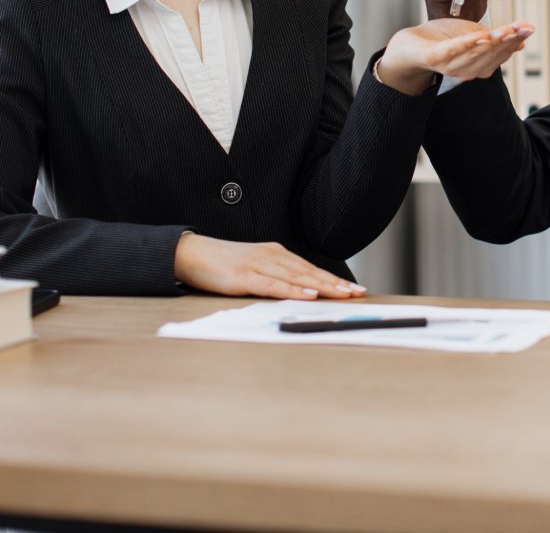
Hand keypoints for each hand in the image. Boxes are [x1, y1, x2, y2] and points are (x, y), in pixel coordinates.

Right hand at [173, 232, 365, 298]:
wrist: (192, 254)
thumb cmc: (223, 263)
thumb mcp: (254, 266)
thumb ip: (275, 275)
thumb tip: (298, 289)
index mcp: (276, 253)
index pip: (310, 269)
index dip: (334, 279)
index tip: (354, 288)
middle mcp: (272, 256)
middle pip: (309, 273)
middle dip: (335, 284)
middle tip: (357, 293)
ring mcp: (259, 265)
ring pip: (297, 278)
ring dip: (322, 287)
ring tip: (342, 294)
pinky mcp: (245, 277)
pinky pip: (273, 286)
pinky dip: (293, 291)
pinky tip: (308, 295)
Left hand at [375, 17, 534, 93]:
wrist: (410, 45)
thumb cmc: (441, 40)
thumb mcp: (474, 34)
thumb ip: (495, 38)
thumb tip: (522, 38)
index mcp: (480, 65)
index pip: (502, 52)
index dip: (515, 40)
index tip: (529, 28)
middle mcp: (469, 69)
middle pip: (492, 53)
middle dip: (509, 40)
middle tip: (522, 27)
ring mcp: (452, 65)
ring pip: (477, 52)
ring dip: (493, 42)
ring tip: (507, 30)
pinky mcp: (436, 58)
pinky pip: (454, 51)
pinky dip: (468, 44)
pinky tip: (480, 36)